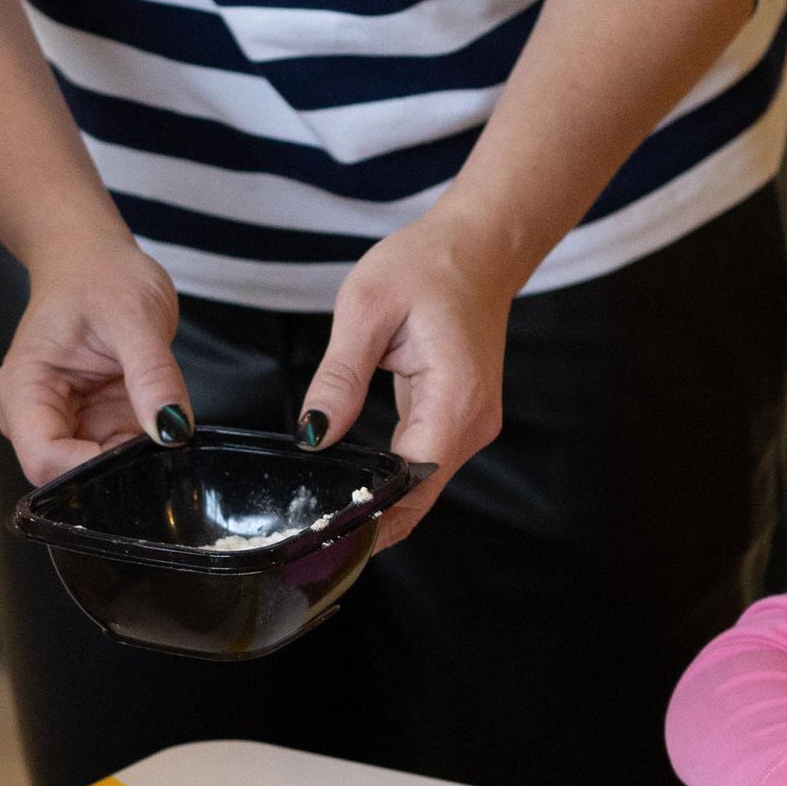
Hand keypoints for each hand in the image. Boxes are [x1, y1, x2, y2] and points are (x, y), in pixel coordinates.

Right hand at [0, 231, 191, 485]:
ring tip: (160, 422)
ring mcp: (64, 422)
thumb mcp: (135, 316)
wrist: (92, 259)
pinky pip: (115, 454)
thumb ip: (152, 375)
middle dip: (114, 470)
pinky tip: (158, 423)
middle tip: (159, 440)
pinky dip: (141, 448)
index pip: (44, 459)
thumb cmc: (99, 275)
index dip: (89, 471)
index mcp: (24, 389)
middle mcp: (34, 414)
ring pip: (94, 472)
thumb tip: (171, 429)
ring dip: (131, 460)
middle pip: (65, 475)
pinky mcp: (91, 423)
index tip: (140, 454)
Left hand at [294, 193, 522, 551]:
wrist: (478, 246)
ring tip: (322, 518)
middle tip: (308, 539)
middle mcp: (472, 422)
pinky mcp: (461, 421)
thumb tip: (312, 435)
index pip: (410, 482)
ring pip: (422, 489)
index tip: (325, 533)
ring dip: (379, 505)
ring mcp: (472, 426)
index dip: (368, 512)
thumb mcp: (365, 308)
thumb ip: (338, 376)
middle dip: (369, 521)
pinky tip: (352, 487)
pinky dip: (391, 481)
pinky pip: (424, 466)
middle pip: (418, 498)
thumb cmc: (426, 265)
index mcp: (454, 397)